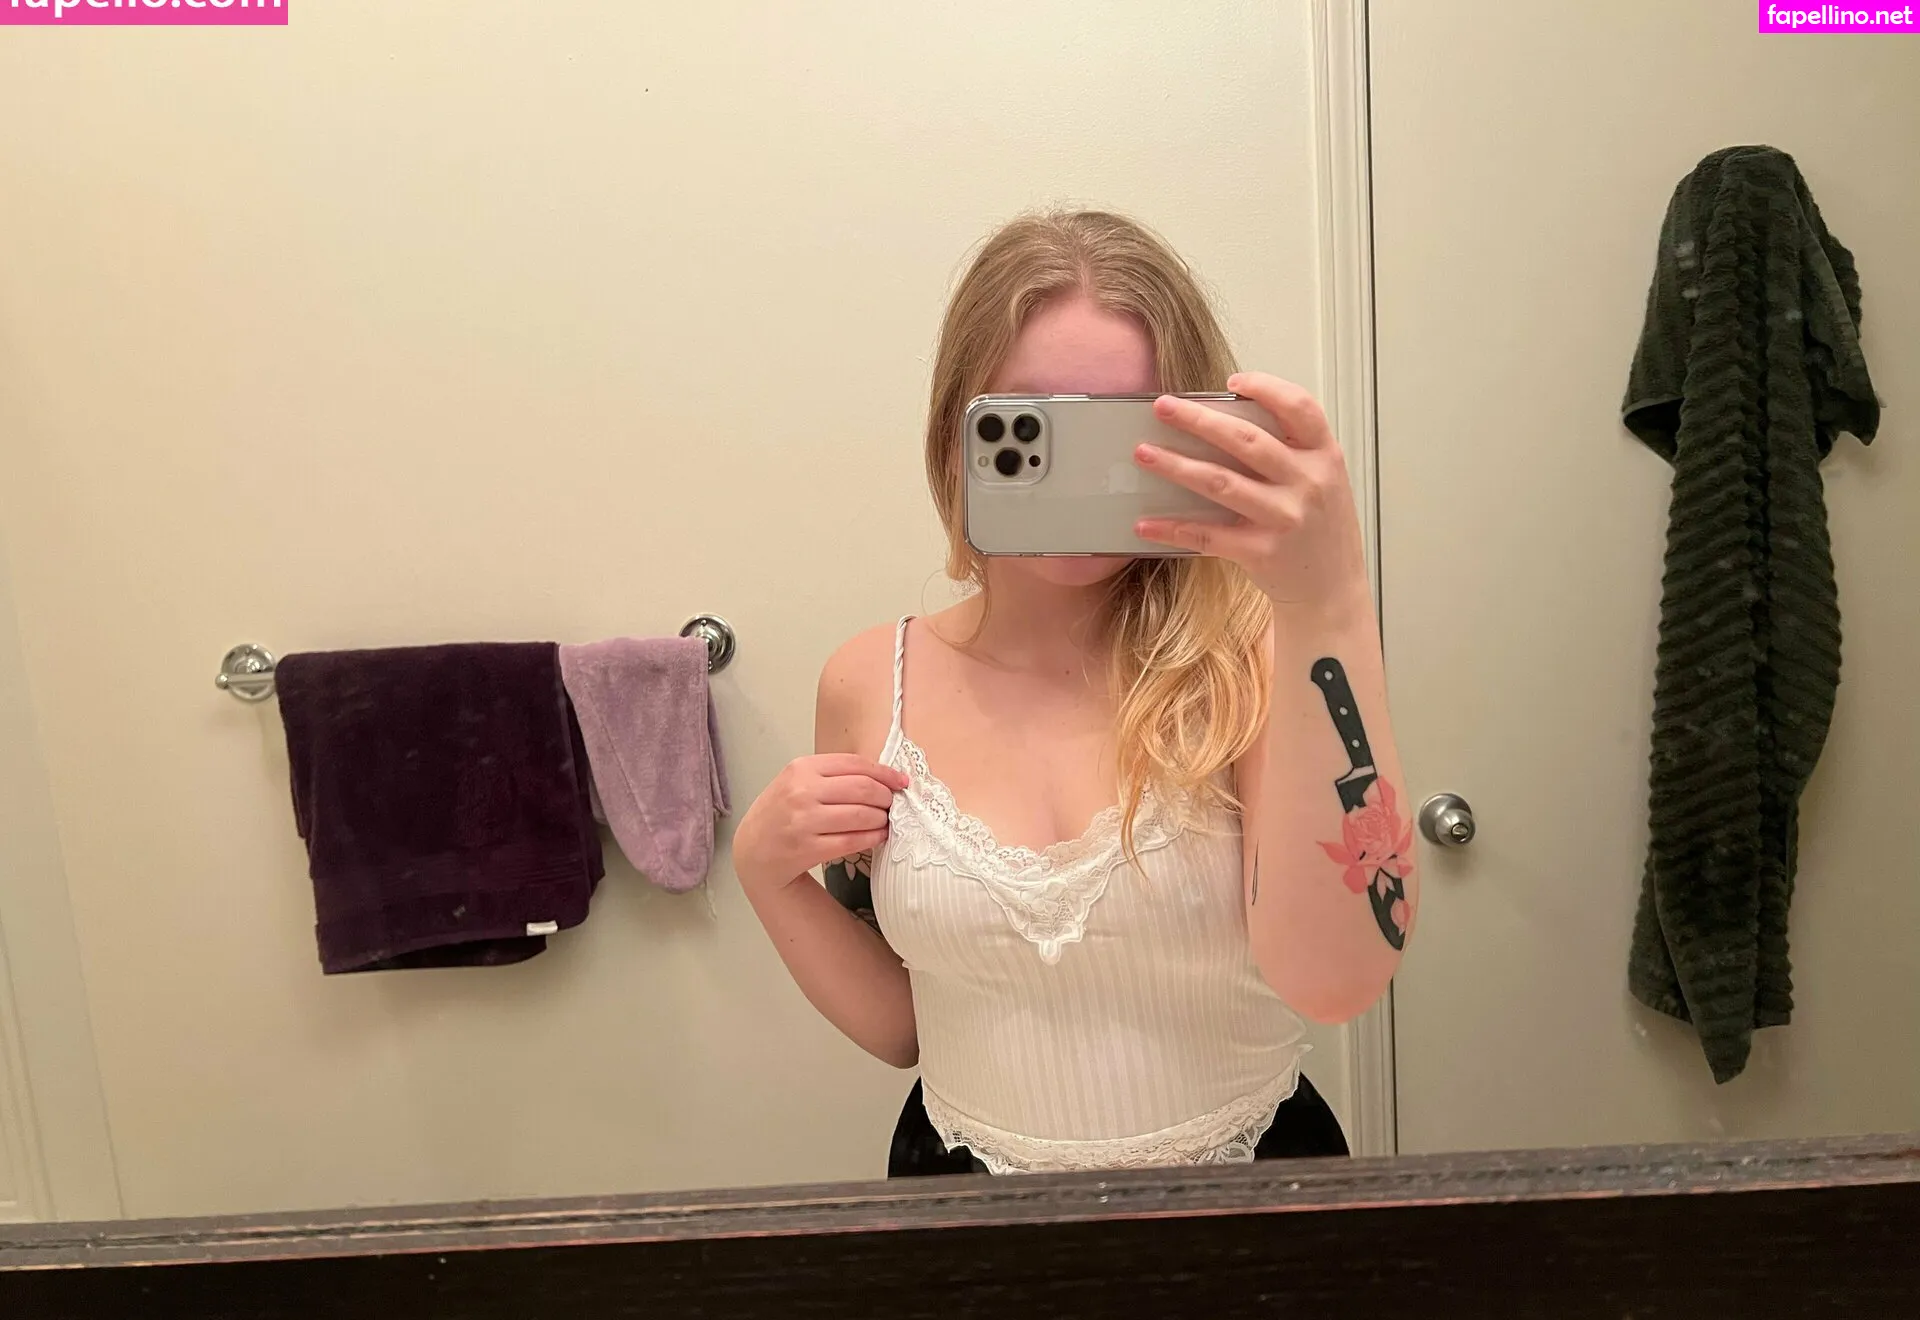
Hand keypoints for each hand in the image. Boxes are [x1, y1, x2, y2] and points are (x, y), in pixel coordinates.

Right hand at [731, 753, 907, 896]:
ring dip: (882, 818)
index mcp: (801, 768)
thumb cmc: (780, 812)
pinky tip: (878, 836)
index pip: (855, 764)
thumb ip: (832, 774)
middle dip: (886, 797)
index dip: (884, 773)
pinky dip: (873, 837)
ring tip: (885, 820)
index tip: (900, 781)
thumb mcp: (797, 781)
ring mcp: (804, 821)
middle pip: (863, 789)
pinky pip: (853, 840)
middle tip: (892, 803)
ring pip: (862, 815)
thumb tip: (881, 776)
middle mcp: (802, 791)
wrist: (754, 850)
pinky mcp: (809, 848)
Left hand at [1133, 372, 1368, 613]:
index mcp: (1324, 455)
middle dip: (1198, 419)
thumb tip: (1226, 420)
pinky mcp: (1262, 552)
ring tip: (1144, 453)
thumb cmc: (1320, 527)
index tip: (1231, 381)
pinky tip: (1146, 523)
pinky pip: (1208, 535)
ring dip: (1176, 466)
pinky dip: (1174, 528)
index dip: (1266, 387)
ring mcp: (1285, 518)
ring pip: (1220, 483)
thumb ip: (1291, 450)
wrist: (1332, 590)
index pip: (1300, 407)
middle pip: (1246, 441)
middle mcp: (1308, 482)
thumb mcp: (1322, 479)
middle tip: (1162, 406)